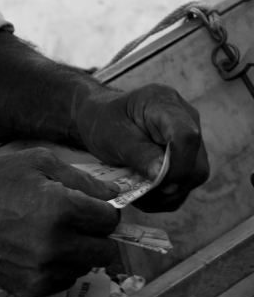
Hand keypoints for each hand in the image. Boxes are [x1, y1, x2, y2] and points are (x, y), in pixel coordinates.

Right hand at [0, 148, 120, 296]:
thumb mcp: (38, 162)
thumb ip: (81, 178)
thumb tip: (114, 195)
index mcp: (61, 208)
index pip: (109, 220)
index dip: (106, 210)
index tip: (94, 206)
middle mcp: (56, 244)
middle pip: (106, 250)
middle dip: (98, 234)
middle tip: (79, 221)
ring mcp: (44, 271)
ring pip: (86, 267)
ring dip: (79, 251)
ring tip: (53, 232)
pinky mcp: (32, 288)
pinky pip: (65, 280)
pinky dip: (61, 265)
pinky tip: (40, 247)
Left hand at [72, 83, 209, 210]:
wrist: (102, 119)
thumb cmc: (104, 121)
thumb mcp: (113, 136)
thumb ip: (138, 153)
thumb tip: (162, 175)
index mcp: (164, 101)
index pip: (186, 135)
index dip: (178, 164)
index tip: (158, 182)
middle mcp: (185, 117)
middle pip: (195, 161)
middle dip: (169, 184)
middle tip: (140, 192)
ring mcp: (190, 138)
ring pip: (194, 177)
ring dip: (166, 194)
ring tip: (138, 193)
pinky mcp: (189, 157)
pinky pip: (186, 184)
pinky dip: (166, 196)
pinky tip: (145, 192)